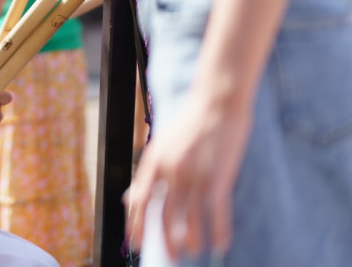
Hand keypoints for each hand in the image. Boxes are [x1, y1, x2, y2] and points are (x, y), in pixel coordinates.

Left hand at [125, 92, 251, 259]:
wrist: (217, 100)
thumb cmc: (191, 122)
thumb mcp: (162, 144)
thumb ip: (149, 171)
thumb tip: (131, 196)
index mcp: (153, 161)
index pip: (138, 201)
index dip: (136, 225)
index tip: (136, 244)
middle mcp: (171, 170)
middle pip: (164, 215)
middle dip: (165, 240)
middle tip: (169, 256)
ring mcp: (194, 175)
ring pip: (190, 219)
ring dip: (191, 240)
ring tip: (192, 252)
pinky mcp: (217, 177)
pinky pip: (216, 213)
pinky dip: (217, 232)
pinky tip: (220, 246)